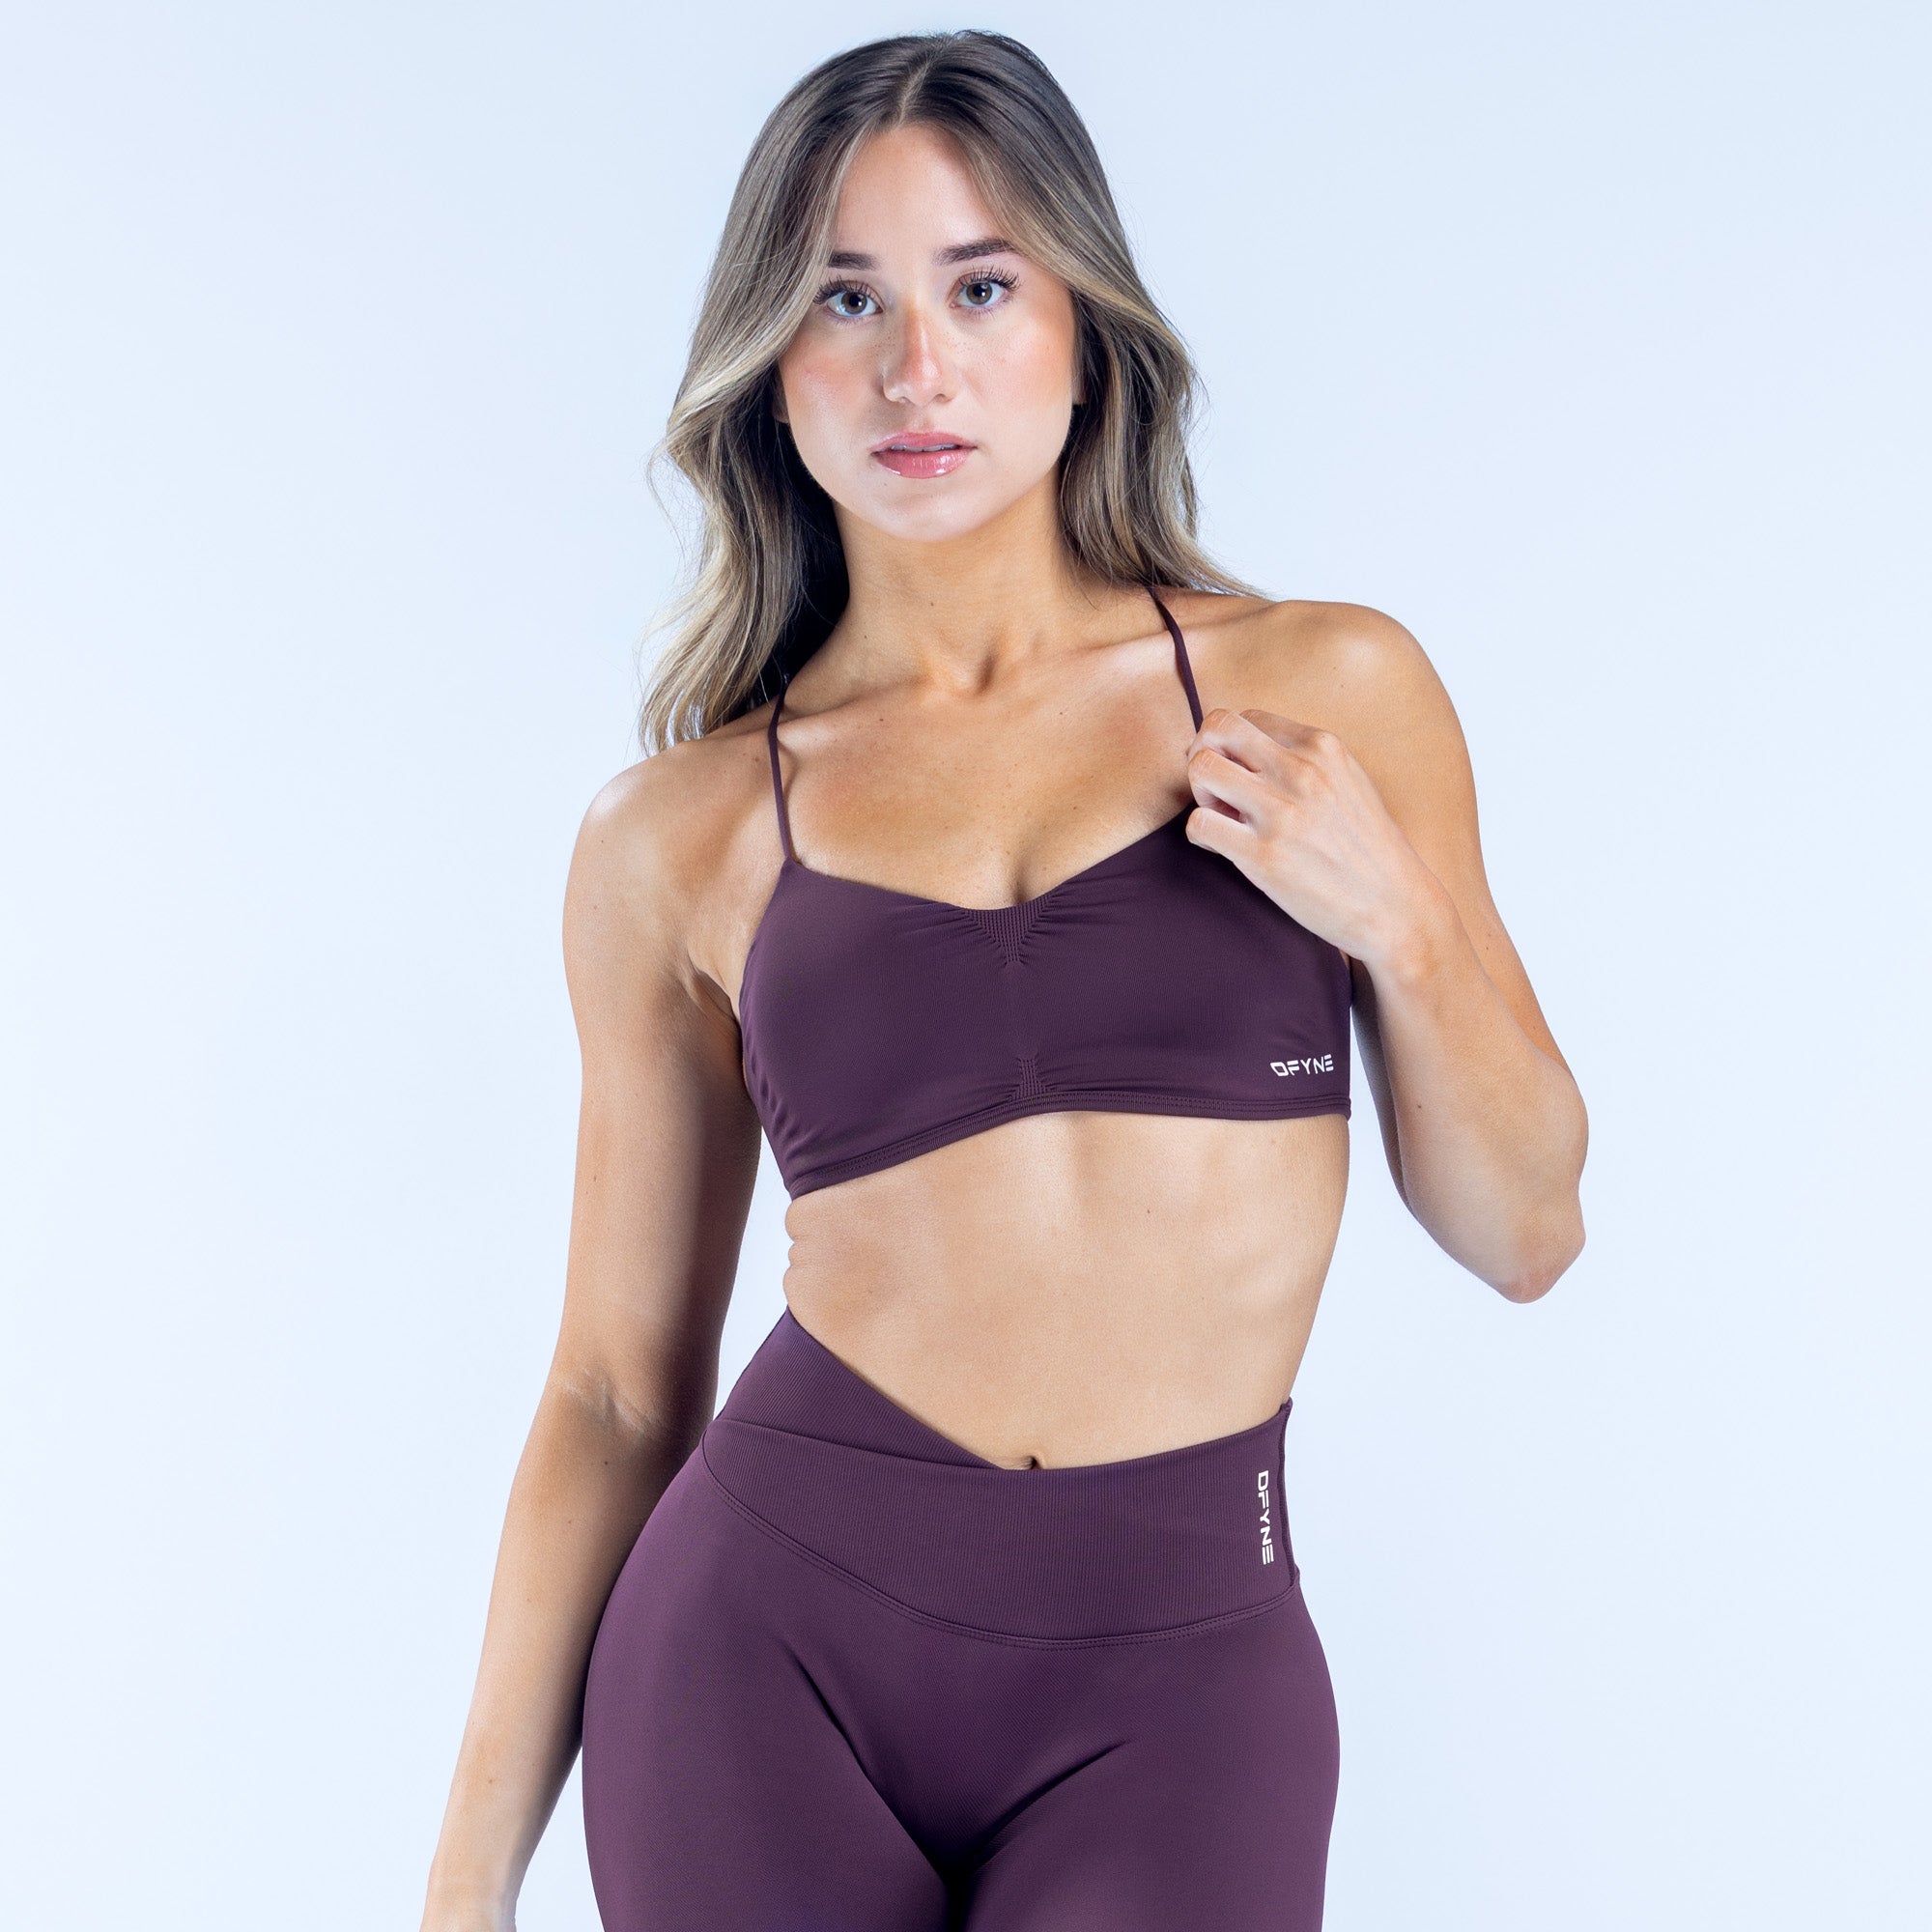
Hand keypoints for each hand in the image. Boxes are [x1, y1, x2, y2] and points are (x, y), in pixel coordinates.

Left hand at [1182, 706, 1441, 967]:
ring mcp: (1281, 812)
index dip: (1231, 744)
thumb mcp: (1350, 782)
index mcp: (1323, 746)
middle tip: (1217, 790)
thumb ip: (1306, 761)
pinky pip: (1199, 823)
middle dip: (1204, 754)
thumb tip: (1251, 751)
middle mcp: (1301, 771)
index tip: (1240, 774)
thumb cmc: (1369, 850)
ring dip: (1201, 794)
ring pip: (1201, 769)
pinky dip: (1201, 834)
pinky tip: (1222, 847)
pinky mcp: (1263, 855)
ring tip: (1223, 819)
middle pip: (1216, 727)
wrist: (1396, 906)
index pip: (1247, 717)